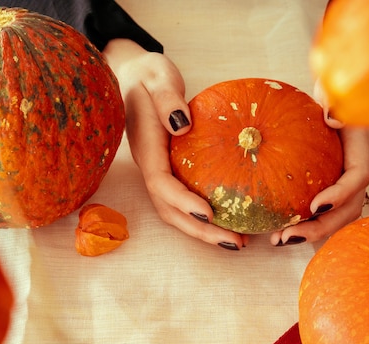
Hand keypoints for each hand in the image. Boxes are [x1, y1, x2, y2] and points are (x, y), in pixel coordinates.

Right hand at [102, 39, 246, 249]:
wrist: (132, 75)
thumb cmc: (146, 75)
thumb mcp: (157, 76)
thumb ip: (167, 99)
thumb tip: (183, 125)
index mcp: (146, 147)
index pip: (161, 183)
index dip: (182, 202)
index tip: (208, 214)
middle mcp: (150, 165)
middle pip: (169, 209)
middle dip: (198, 230)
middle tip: (234, 242)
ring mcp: (158, 169)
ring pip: (175, 209)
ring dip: (202, 229)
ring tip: (236, 240)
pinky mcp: (168, 168)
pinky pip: (183, 197)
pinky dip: (203, 214)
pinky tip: (230, 217)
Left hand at [269, 80, 368, 245]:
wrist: (328, 98)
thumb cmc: (329, 92)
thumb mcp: (332, 90)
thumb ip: (334, 101)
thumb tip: (331, 118)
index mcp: (358, 147)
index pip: (357, 176)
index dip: (340, 194)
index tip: (315, 205)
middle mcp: (352, 169)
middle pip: (348, 208)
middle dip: (321, 226)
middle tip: (289, 236)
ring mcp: (340, 181)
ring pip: (335, 216)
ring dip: (310, 232)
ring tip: (278, 240)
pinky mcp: (325, 187)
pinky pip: (318, 212)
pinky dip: (300, 224)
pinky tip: (274, 233)